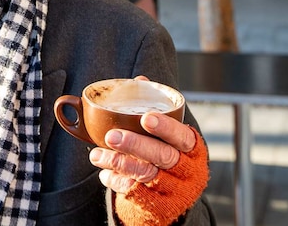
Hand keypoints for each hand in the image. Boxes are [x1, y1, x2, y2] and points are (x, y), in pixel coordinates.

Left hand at [88, 78, 196, 193]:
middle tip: (111, 135)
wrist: (171, 198)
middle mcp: (186, 169)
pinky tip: (104, 173)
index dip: (165, 127)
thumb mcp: (168, 137)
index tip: (145, 117)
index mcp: (191, 148)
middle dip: (135, 144)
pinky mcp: (158, 206)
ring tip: (96, 154)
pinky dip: (116, 181)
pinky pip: (134, 192)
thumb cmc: (166, 155)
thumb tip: (140, 80)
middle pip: (162, 156)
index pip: (181, 136)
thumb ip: (155, 110)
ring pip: (145, 174)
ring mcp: (173, 189)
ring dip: (118, 162)